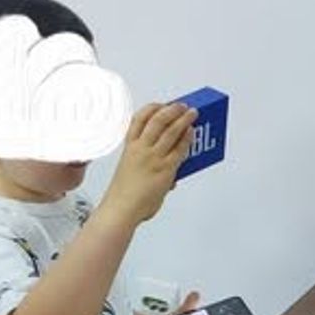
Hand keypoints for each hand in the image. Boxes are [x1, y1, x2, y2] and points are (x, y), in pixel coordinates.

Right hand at [101, 102, 196, 226]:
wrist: (122, 208)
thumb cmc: (124, 195)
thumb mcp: (130, 170)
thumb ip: (147, 164)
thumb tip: (167, 171)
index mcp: (129, 147)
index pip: (139, 119)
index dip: (152, 108)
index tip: (160, 105)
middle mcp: (141, 148)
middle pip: (158, 119)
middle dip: (172, 109)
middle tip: (181, 106)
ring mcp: (154, 157)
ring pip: (171, 130)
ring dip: (184, 119)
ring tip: (192, 113)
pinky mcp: (166, 168)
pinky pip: (180, 148)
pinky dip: (187, 137)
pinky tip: (191, 133)